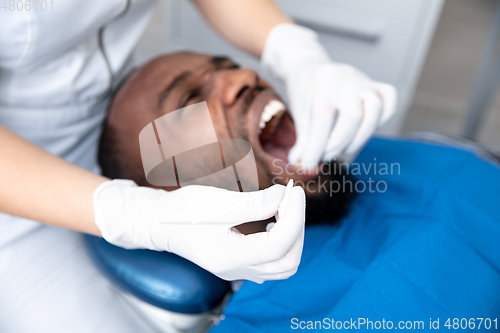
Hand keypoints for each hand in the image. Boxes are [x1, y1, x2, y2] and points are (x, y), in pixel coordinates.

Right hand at [93, 179, 305, 282]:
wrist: (159, 222)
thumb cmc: (181, 211)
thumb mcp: (217, 203)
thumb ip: (253, 203)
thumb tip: (283, 196)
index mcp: (229, 257)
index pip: (278, 245)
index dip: (294, 216)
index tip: (293, 190)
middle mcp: (236, 270)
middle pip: (287, 261)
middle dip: (296, 228)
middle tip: (290, 198)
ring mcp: (238, 270)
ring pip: (283, 265)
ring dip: (291, 236)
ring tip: (283, 207)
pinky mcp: (239, 262)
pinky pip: (272, 261)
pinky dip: (282, 240)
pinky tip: (273, 218)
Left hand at [261, 23, 396, 167]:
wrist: (312, 68)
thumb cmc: (306, 93)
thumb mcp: (299, 112)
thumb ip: (303, 139)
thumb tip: (301, 164)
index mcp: (323, 80)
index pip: (322, 117)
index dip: (316, 145)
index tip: (308, 163)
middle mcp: (347, 78)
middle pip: (352, 115)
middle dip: (338, 143)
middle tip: (325, 156)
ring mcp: (365, 81)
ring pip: (375, 109)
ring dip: (360, 138)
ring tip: (343, 149)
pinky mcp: (377, 87)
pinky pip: (389, 103)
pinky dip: (380, 122)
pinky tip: (361, 133)